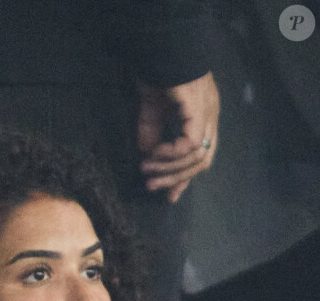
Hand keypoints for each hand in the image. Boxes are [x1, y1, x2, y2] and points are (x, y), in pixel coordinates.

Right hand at [138, 72, 219, 202]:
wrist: (161, 48)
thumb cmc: (159, 72)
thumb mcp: (152, 109)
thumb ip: (151, 132)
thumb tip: (146, 155)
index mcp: (205, 116)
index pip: (201, 155)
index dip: (185, 177)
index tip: (168, 196)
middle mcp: (211, 116)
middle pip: (203, 161)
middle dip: (176, 179)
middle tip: (151, 186)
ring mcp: (208, 112)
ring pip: (198, 156)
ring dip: (170, 169)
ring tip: (147, 169)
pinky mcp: (199, 109)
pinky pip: (191, 144)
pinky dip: (173, 154)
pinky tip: (155, 153)